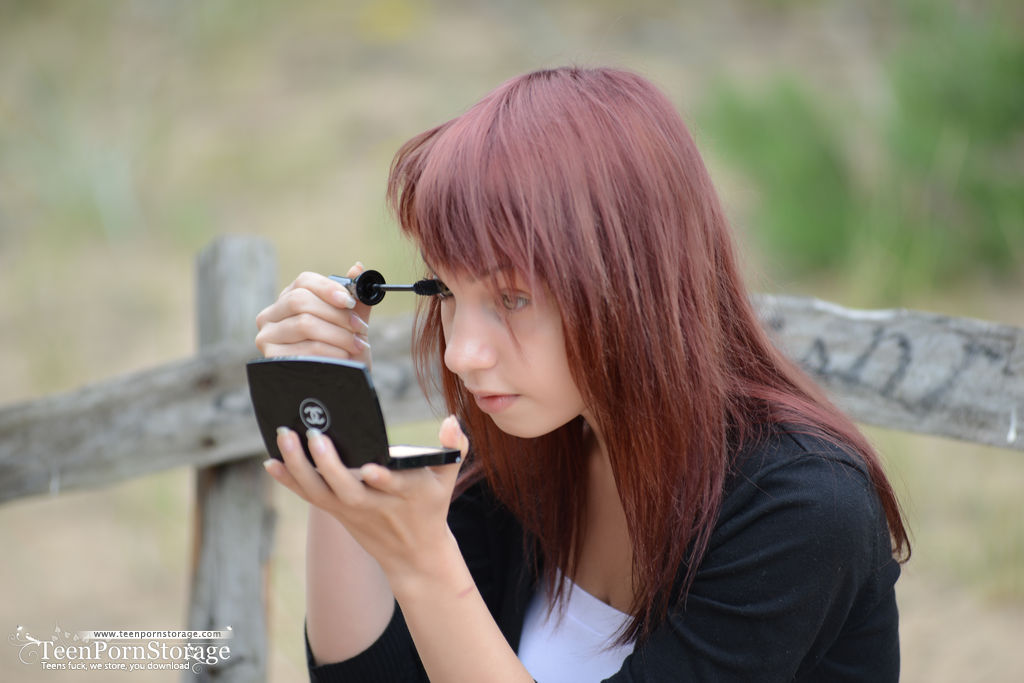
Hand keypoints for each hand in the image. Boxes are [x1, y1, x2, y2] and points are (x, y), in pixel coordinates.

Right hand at [255, 263, 372, 365]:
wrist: (338, 384)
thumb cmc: (343, 351)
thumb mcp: (350, 324)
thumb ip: (355, 299)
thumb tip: (359, 268)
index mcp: (289, 300)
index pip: (303, 282)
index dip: (328, 288)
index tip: (350, 301)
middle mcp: (271, 315)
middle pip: (301, 301)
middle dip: (337, 315)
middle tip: (360, 328)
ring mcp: (267, 336)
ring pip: (305, 324)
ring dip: (338, 335)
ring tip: (357, 345)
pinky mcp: (271, 357)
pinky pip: (305, 348)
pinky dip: (330, 351)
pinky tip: (343, 357)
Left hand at [264, 415, 471, 588]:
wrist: (414, 556)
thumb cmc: (430, 507)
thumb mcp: (448, 479)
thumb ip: (455, 448)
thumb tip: (451, 420)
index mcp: (407, 494)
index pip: (395, 486)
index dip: (384, 479)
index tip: (371, 467)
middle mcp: (375, 505)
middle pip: (348, 489)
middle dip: (330, 465)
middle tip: (314, 436)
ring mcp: (351, 510)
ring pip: (321, 492)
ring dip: (300, 467)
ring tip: (285, 436)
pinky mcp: (336, 512)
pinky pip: (308, 496)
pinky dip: (289, 480)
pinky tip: (270, 461)